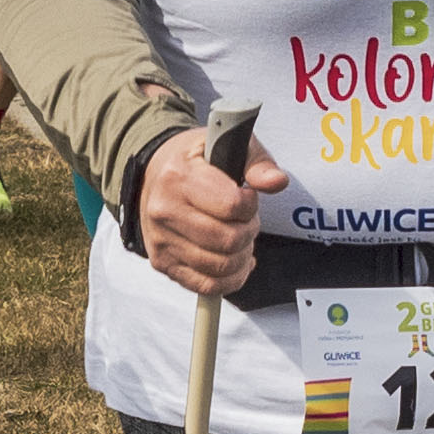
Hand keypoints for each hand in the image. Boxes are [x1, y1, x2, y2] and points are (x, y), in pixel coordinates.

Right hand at [138, 118, 281, 298]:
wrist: (156, 175)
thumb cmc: (197, 162)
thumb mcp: (230, 147)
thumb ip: (257, 164)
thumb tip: (277, 182)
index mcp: (178, 177)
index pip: (232, 206)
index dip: (251, 205)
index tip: (247, 197)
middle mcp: (164, 210)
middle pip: (228, 240)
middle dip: (249, 231)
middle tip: (246, 220)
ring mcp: (161, 240)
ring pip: (220, 267)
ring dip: (242, 255)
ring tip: (239, 236)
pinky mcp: (163, 263)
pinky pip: (207, 286)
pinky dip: (230, 279)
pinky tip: (235, 261)